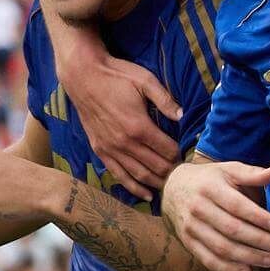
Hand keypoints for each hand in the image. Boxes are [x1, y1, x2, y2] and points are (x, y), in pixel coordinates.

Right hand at [69, 55, 183, 199]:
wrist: (83, 76)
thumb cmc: (116, 76)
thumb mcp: (145, 80)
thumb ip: (165, 100)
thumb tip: (183, 116)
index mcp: (139, 127)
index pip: (167, 150)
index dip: (179, 155)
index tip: (187, 156)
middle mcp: (125, 143)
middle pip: (155, 166)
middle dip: (171, 172)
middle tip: (183, 175)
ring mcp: (111, 149)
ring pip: (139, 175)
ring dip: (156, 183)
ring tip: (169, 188)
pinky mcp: (100, 150)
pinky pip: (119, 175)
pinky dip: (133, 187)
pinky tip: (146, 194)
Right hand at [162, 160, 269, 270]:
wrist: (173, 188)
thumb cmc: (209, 179)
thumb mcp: (228, 170)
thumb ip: (251, 174)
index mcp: (210, 188)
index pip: (236, 205)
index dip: (256, 216)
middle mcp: (198, 208)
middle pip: (231, 229)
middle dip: (258, 240)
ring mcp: (191, 227)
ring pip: (221, 247)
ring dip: (247, 257)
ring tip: (269, 260)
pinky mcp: (188, 242)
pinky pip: (208, 259)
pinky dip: (228, 268)